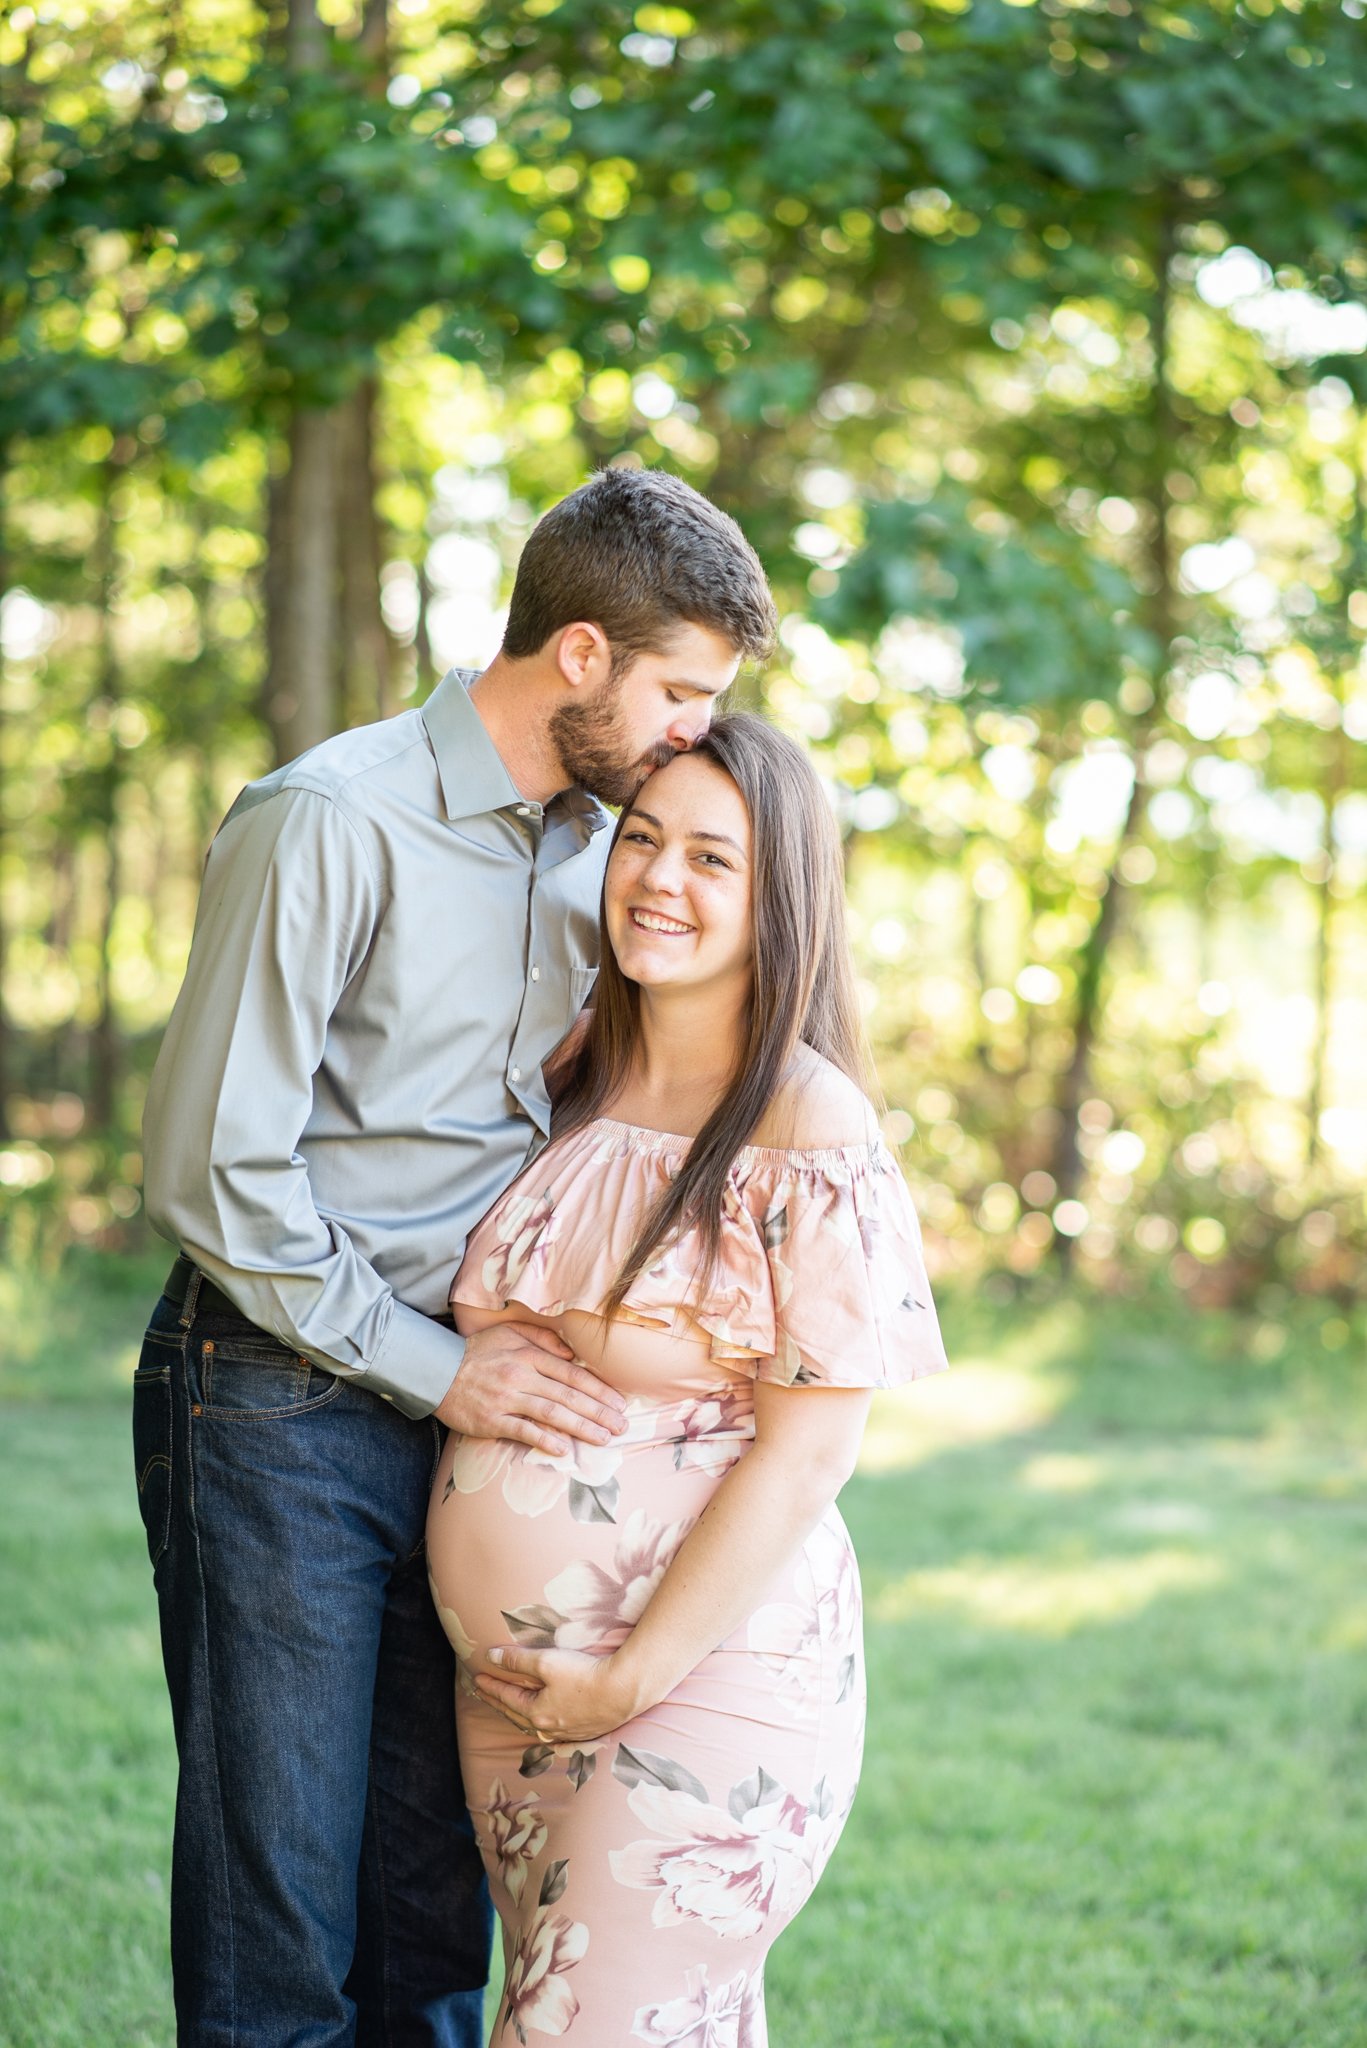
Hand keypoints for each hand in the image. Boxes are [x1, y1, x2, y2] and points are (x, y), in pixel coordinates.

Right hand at [434, 1321, 625, 1453]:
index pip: (573, 1374)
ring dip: (582, 1428)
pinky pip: (523, 1431)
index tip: (619, 1402)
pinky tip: (565, 1449)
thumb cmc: (478, 1353)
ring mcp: (507, 1399)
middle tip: (622, 1426)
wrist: (436, 1371)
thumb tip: (572, 1353)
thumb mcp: (509, 1333)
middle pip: (568, 1396)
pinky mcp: (492, 1420)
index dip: (599, 1389)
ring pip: (552, 1414)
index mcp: (529, 1355)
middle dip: (599, 1412)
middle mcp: (522, 1376)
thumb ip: (542, 1338)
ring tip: (604, 1438)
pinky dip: (545, 1440)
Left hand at [474, 1644, 643, 1744]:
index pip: (506, 1697)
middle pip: (516, 1714)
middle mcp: (549, 1728)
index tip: (477, 1678)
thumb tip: (492, 1658)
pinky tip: (544, 1727)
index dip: (491, 1686)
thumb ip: (517, 1661)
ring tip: (509, 1707)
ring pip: (534, 1725)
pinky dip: (541, 1725)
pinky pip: (553, 1732)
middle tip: (484, 1694)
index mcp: (536, 1713)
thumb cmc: (584, 1675)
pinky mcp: (584, 1731)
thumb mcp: (546, 1662)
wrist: (624, 1691)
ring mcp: (567, 1732)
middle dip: (499, 1702)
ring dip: (518, 1714)